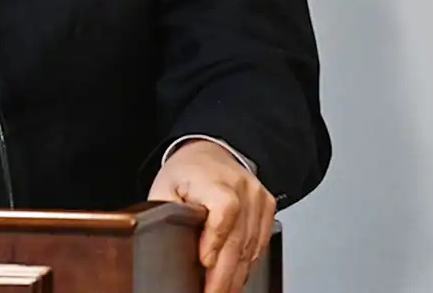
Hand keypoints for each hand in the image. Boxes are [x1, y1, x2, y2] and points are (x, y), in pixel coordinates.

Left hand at [148, 140, 274, 292]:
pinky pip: (260, 242)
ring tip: (222, 291)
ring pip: (250, 245)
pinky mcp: (267, 206)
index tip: (204, 262)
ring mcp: (257, 197)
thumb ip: (165, 214)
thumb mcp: (165, 188)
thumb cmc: (186, 173)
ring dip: (236, 275)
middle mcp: (241, 186)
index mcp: (214, 179)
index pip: (223, 209)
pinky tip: (235, 277)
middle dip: (224, 273)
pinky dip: (247, 263)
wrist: (210, 153)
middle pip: (238, 236)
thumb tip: (166, 243)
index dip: (215, 238)